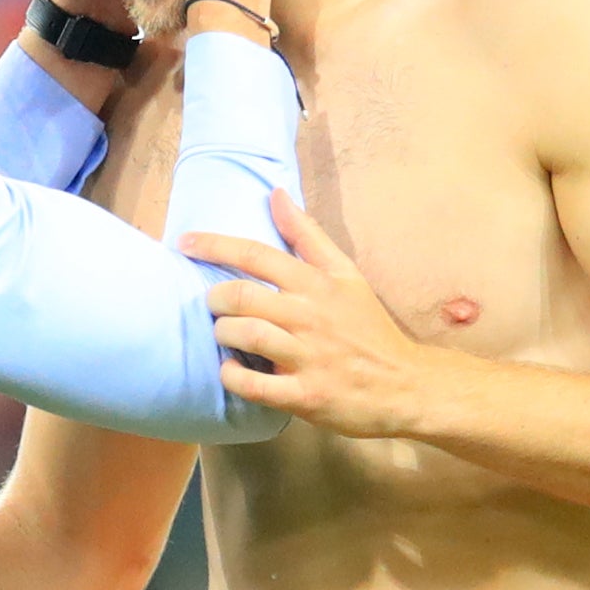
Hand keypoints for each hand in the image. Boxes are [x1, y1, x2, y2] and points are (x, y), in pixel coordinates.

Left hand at [189, 192, 429, 436]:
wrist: (404, 383)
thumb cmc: (367, 328)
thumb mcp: (345, 273)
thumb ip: (306, 235)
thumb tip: (275, 194)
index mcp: (316, 283)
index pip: (256, 254)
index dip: (214, 245)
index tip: (185, 243)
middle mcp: (310, 316)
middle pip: (242, 295)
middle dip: (215, 299)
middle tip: (215, 307)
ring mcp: (307, 357)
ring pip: (246, 335)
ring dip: (223, 334)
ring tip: (225, 337)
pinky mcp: (305, 395)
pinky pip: (255, 385)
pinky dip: (233, 376)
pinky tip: (231, 371)